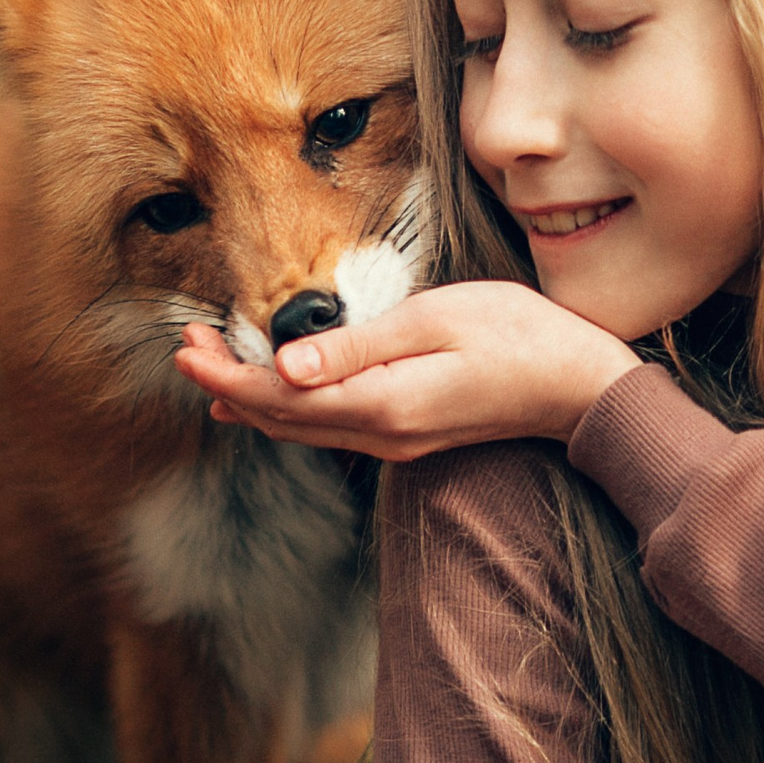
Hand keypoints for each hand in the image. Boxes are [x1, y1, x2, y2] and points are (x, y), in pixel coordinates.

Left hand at [173, 280, 644, 459]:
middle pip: (281, 419)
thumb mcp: (436, 321)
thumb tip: (283, 368)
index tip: (185, 348)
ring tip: (210, 370)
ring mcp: (395, 441)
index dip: (225, 375)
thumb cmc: (519, 337)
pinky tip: (269, 400)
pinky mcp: (407, 434)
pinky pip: (328, 428)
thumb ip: (357, 346)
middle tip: (184, 347)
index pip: (280, 398)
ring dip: (252, 400)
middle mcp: (381, 433)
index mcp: (382, 404)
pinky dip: (287, 412)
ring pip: (301, 428)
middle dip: (226, 385)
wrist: (579, 385)